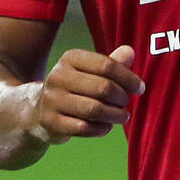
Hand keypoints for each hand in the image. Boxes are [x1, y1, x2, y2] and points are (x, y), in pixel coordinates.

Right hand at [27, 45, 143, 144]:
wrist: (38, 110)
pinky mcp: (50, 122)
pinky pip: (83, 128)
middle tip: (126, 103)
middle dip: (122, 97)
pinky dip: (100, 128)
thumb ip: (112, 63)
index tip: (140, 88)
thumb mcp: (91, 71)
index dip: (129, 78)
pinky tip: (106, 126)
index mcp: (70, 58)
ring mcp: (52, 100)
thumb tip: (130, 51)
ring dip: (114, 115)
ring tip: (122, 116)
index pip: (107, 65)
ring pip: (94, 109)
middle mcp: (58, 76)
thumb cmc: (75, 87)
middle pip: (103, 87)